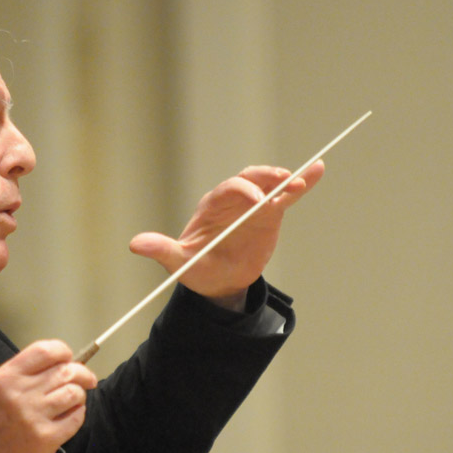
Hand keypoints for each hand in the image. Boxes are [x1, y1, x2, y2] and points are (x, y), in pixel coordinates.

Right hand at [0, 340, 97, 452]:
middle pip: (65, 371)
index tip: (68, 358)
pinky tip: (70, 416)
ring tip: (74, 400)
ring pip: (74, 393)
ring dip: (79, 395)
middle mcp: (20, 393)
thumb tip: (64, 364)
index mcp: (6, 377)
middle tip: (87, 379)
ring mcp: (34, 416)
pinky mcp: (46, 438)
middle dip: (82, 373)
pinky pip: (76, 418)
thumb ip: (26, 373)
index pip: (46, 351)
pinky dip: (78, 414)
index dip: (63, 352)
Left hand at [128, 163, 324, 308]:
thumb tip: (134, 245)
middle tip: (283, 183)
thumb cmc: (198, 269)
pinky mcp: (270, 214)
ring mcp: (254, 205)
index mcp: (212, 206)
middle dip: (266, 178)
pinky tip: (318, 170)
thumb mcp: (180, 262)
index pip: (228, 190)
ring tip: (301, 180)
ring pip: (270, 183)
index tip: (257, 202)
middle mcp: (234, 200)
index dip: (243, 191)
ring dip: (285, 180)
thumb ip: (162, 250)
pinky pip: (287, 196)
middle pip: (251, 178)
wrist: (219, 282)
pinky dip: (303, 183)